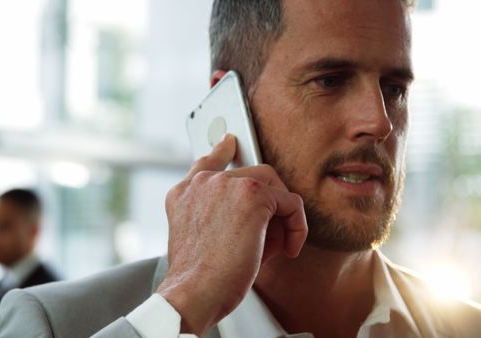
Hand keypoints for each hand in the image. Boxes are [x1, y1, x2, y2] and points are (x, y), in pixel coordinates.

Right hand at [156, 134, 307, 336]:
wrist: (194, 292)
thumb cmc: (199, 278)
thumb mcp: (203, 240)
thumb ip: (224, 216)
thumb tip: (269, 217)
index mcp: (184, 194)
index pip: (206, 163)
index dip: (221, 152)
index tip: (230, 143)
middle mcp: (202, 182)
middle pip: (251, 175)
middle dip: (268, 203)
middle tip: (272, 233)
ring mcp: (225, 184)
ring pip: (272, 184)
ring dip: (281, 214)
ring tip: (278, 245)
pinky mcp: (251, 194)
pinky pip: (290, 203)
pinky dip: (297, 226)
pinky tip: (289, 248)